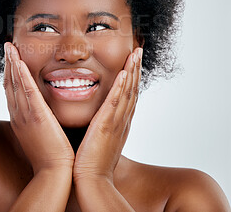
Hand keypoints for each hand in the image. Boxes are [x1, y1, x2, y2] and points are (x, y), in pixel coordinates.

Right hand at [3, 42, 74, 174]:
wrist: (54, 172)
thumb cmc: (51, 156)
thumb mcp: (42, 135)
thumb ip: (41, 121)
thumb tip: (45, 113)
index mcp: (21, 119)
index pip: (13, 91)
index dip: (11, 74)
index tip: (12, 59)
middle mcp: (19, 114)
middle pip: (10, 84)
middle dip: (8, 64)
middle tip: (8, 47)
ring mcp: (25, 115)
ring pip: (15, 84)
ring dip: (12, 64)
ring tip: (10, 47)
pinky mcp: (36, 116)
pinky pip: (26, 91)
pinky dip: (21, 74)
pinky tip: (18, 60)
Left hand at [73, 47, 142, 183]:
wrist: (92, 180)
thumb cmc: (92, 162)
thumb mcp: (100, 138)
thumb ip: (101, 125)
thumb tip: (97, 116)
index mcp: (120, 122)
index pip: (129, 95)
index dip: (133, 77)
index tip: (134, 61)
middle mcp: (122, 120)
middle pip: (133, 89)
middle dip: (136, 68)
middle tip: (139, 50)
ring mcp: (116, 122)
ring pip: (128, 92)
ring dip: (132, 71)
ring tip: (135, 53)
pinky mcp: (106, 126)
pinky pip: (115, 102)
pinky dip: (121, 87)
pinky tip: (124, 72)